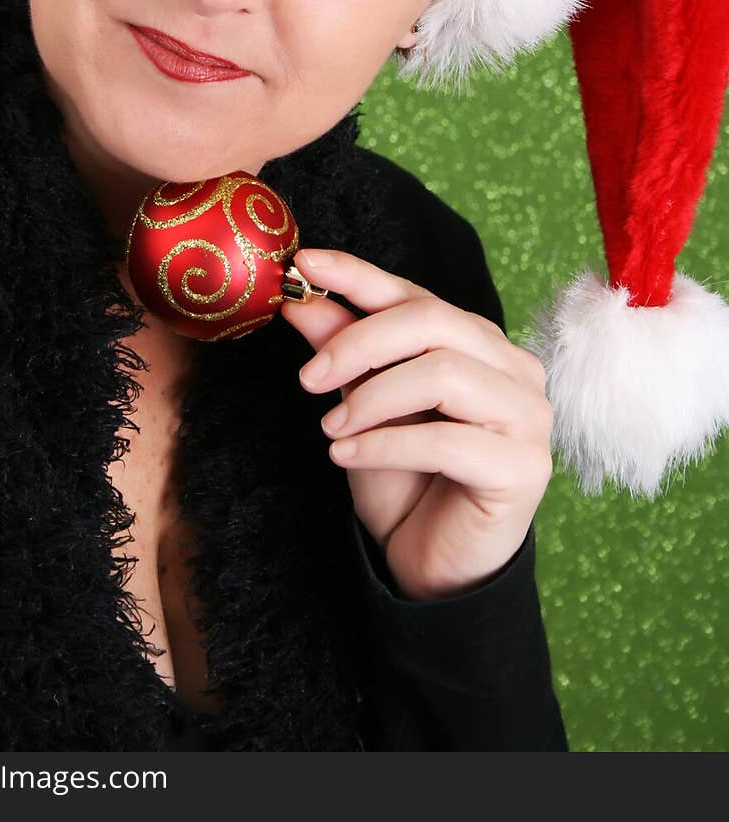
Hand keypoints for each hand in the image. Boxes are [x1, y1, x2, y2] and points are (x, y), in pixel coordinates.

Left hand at [280, 248, 553, 600]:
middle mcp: (513, 368)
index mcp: (478, 342)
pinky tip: (346, 457)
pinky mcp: (526, 467)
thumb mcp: (361, 407)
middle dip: (359, 343)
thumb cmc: (404, 481)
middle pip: (433, 322)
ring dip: (372, 398)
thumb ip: (343, 351)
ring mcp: (528, 416)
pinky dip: (384, 444)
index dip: (358, 275)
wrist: (432, 566)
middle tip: (308, 378)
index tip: (302, 264)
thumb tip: (300, 297)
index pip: (415, 294)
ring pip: (443, 373)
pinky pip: (447, 440)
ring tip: (331, 429)